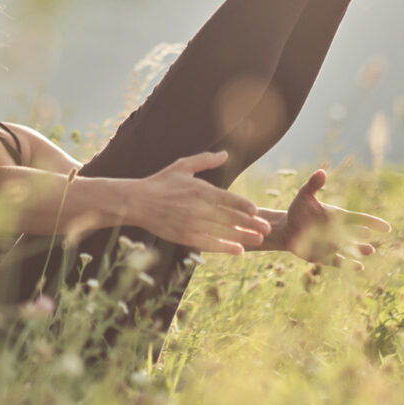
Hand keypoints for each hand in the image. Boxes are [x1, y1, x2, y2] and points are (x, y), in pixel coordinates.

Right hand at [138, 150, 270, 253]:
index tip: (257, 210)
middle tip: (267, 228)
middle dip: (251, 223)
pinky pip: (210, 243)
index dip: (244, 206)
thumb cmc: (160, 182)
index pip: (229, 199)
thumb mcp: (182, 166)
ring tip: (259, 240)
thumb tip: (225, 154)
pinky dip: (225, 247)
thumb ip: (205, 160)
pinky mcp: (185, 236)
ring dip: (243, 236)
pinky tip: (238, 250)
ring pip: (223, 232)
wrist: (137, 202)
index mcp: (200, 190)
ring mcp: (192, 223)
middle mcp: (199, 208)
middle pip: (231, 217)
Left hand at [279, 169, 390, 269]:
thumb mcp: (304, 196)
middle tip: (368, 236)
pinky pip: (339, 262)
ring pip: (350, 248)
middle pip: (355, 234)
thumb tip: (321, 171)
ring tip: (369, 250)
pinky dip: (348, 265)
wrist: (287, 228)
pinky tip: (359, 267)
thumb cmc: (298, 210)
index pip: (358, 219)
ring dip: (359, 250)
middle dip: (361, 235)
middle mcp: (339, 232)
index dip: (372, 222)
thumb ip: (314, 185)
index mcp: (338, 217)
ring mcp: (333, 245)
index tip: (386, 227)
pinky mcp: (324, 257)